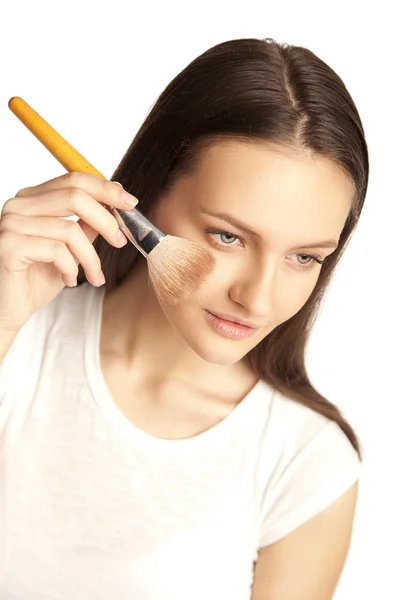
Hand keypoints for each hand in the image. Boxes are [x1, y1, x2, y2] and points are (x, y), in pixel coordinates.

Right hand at [0, 172, 137, 332]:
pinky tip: (69, 280)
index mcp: (32, 199)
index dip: (105, 189)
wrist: (8, 310)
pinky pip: (56, 250)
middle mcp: (18, 206)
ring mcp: (11, 224)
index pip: (73, 180)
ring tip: (95, 276)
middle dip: (106, 220)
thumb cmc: (36, 280)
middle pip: (75, 196)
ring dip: (91, 257)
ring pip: (70, 230)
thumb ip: (85, 226)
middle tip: (121, 241)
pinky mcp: (9, 246)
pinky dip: (71, 268)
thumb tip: (115, 206)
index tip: (130, 204)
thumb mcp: (69, 249)